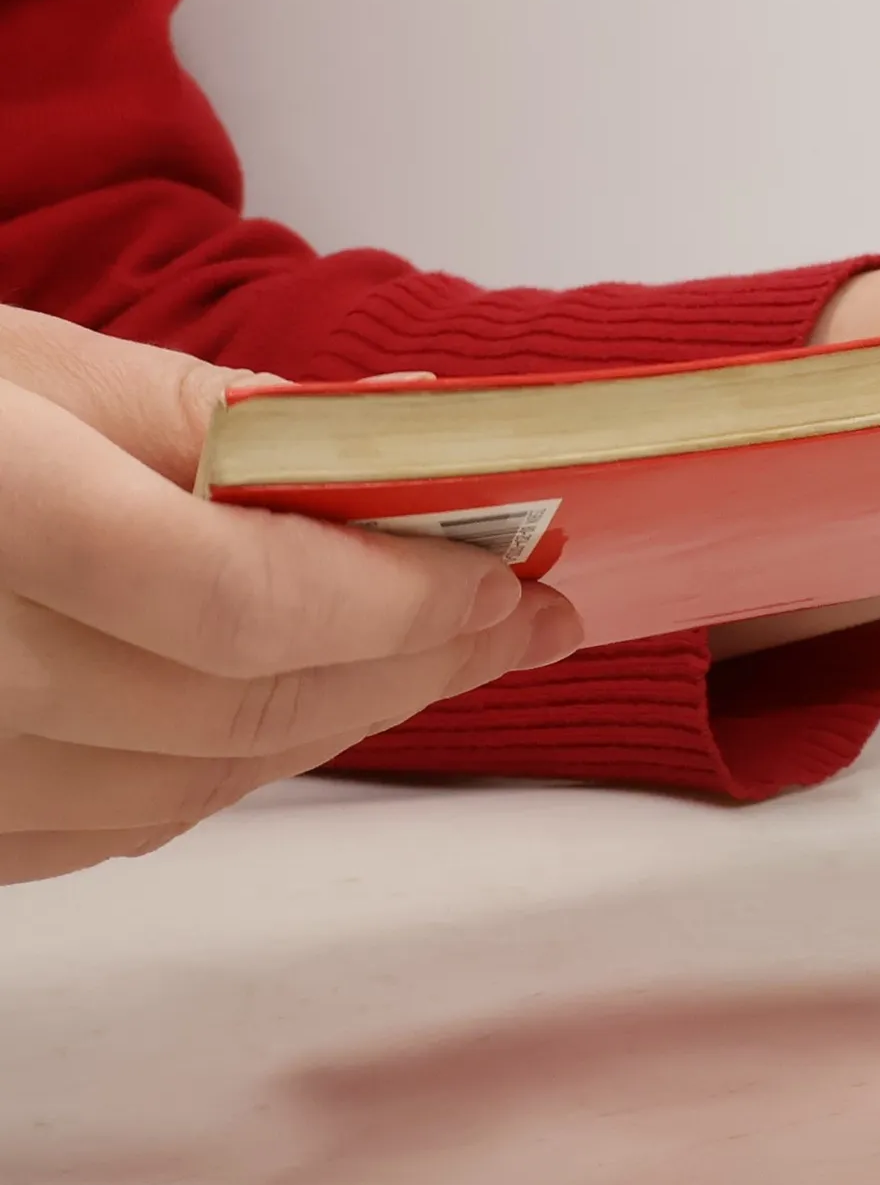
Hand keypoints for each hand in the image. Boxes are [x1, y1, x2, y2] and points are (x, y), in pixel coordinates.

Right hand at [0, 307, 582, 885]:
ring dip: (345, 722)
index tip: (514, 576)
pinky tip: (315, 705)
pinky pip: (114, 823)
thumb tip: (414, 426)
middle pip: (235, 709)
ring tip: (445, 657)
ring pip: (191, 784)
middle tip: (525, 623)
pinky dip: (237, 764)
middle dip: (413, 667)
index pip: (236, 602)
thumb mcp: (20, 361)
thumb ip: (215, 413)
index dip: (394, 600)